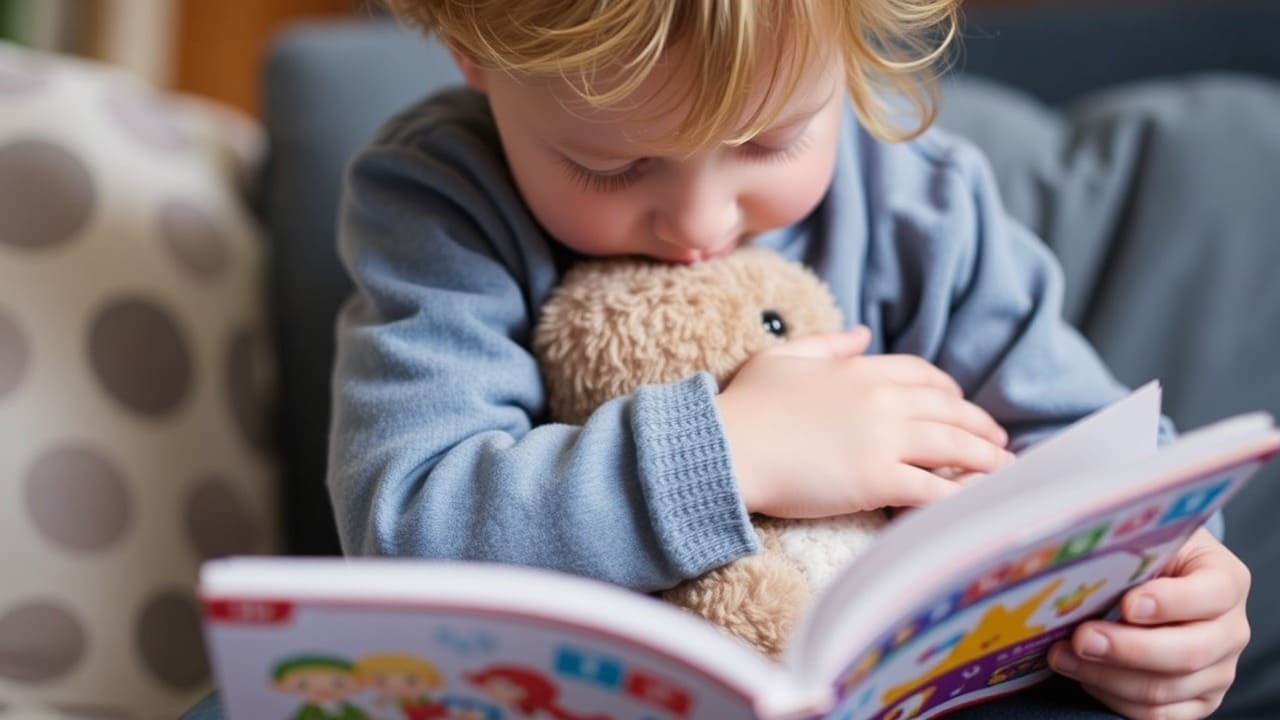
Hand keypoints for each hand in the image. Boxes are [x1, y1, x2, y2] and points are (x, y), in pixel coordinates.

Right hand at [716, 326, 1012, 517]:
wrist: (726, 449)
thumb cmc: (744, 406)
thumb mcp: (781, 357)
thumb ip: (826, 343)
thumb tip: (861, 333)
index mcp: (859, 370)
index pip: (922, 375)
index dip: (949, 390)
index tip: (961, 403)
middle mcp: (881, 400)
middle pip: (949, 410)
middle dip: (980, 426)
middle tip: (999, 441)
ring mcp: (882, 440)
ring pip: (953, 447)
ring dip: (985, 459)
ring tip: (1004, 470)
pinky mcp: (878, 480)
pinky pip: (934, 488)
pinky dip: (961, 494)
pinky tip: (976, 501)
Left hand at [1049, 528, 1250, 719]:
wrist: (1162, 581)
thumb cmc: (1149, 557)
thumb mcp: (1148, 542)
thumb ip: (1127, 551)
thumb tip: (1074, 565)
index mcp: (1226, 580)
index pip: (1211, 594)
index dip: (1170, 602)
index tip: (1127, 604)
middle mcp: (1231, 630)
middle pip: (1189, 652)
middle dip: (1127, 649)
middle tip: (1081, 638)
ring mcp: (1219, 670)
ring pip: (1166, 689)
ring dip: (1106, 676)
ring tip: (1063, 656)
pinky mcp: (1199, 700)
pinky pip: (1157, 715)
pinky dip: (1114, 698)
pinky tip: (1084, 675)